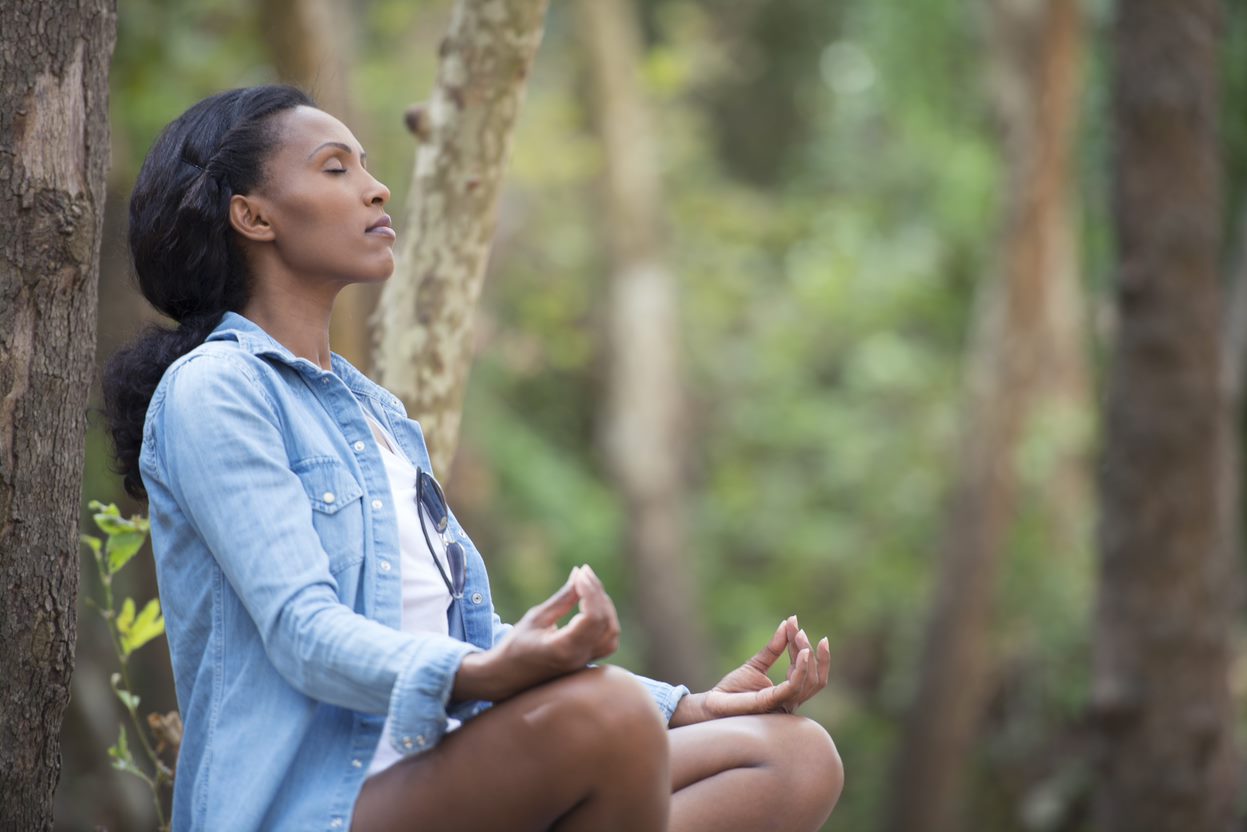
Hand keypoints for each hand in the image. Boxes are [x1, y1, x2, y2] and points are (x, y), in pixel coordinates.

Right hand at [453, 565, 619, 701]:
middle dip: (598, 593)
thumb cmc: (516, 646)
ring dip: (605, 606)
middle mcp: (578, 658)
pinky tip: (592, 606)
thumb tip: (580, 574)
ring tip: (588, 588)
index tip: (580, 572)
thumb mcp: (536, 618)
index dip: (591, 591)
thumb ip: (563, 598)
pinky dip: (606, 619)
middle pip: (605, 622)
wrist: (507, 677)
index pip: (593, 618)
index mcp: (563, 648)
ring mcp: (585, 662)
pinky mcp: (586, 661)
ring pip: (612, 632)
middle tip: (583, 573)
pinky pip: (608, 640)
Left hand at [670, 615, 829, 726]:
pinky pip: (793, 688)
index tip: (798, 625)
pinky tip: (802, 653)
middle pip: (814, 679)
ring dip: (806, 656)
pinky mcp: (771, 703)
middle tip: (799, 630)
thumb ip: (773, 648)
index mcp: (788, 694)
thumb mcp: (756, 664)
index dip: (810, 651)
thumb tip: (787, 624)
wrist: (712, 704)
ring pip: (809, 683)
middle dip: (812, 653)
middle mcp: (790, 702)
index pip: (810, 675)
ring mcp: (783, 705)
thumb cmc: (733, 689)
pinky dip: (800, 669)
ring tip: (799, 634)